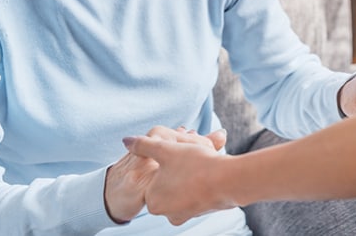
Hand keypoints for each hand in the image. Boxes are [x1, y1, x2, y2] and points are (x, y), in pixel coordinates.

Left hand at [104, 126, 225, 222]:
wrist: (229, 181)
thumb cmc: (196, 165)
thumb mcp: (166, 149)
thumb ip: (143, 145)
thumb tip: (126, 141)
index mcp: (153, 199)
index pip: (154, 173)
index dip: (166, 158)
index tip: (178, 152)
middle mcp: (166, 212)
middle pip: (168, 180)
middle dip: (177, 165)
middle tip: (190, 155)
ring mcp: (184, 214)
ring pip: (182, 185)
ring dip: (189, 171)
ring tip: (202, 161)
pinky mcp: (199, 211)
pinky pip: (195, 191)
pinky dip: (200, 181)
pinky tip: (209, 170)